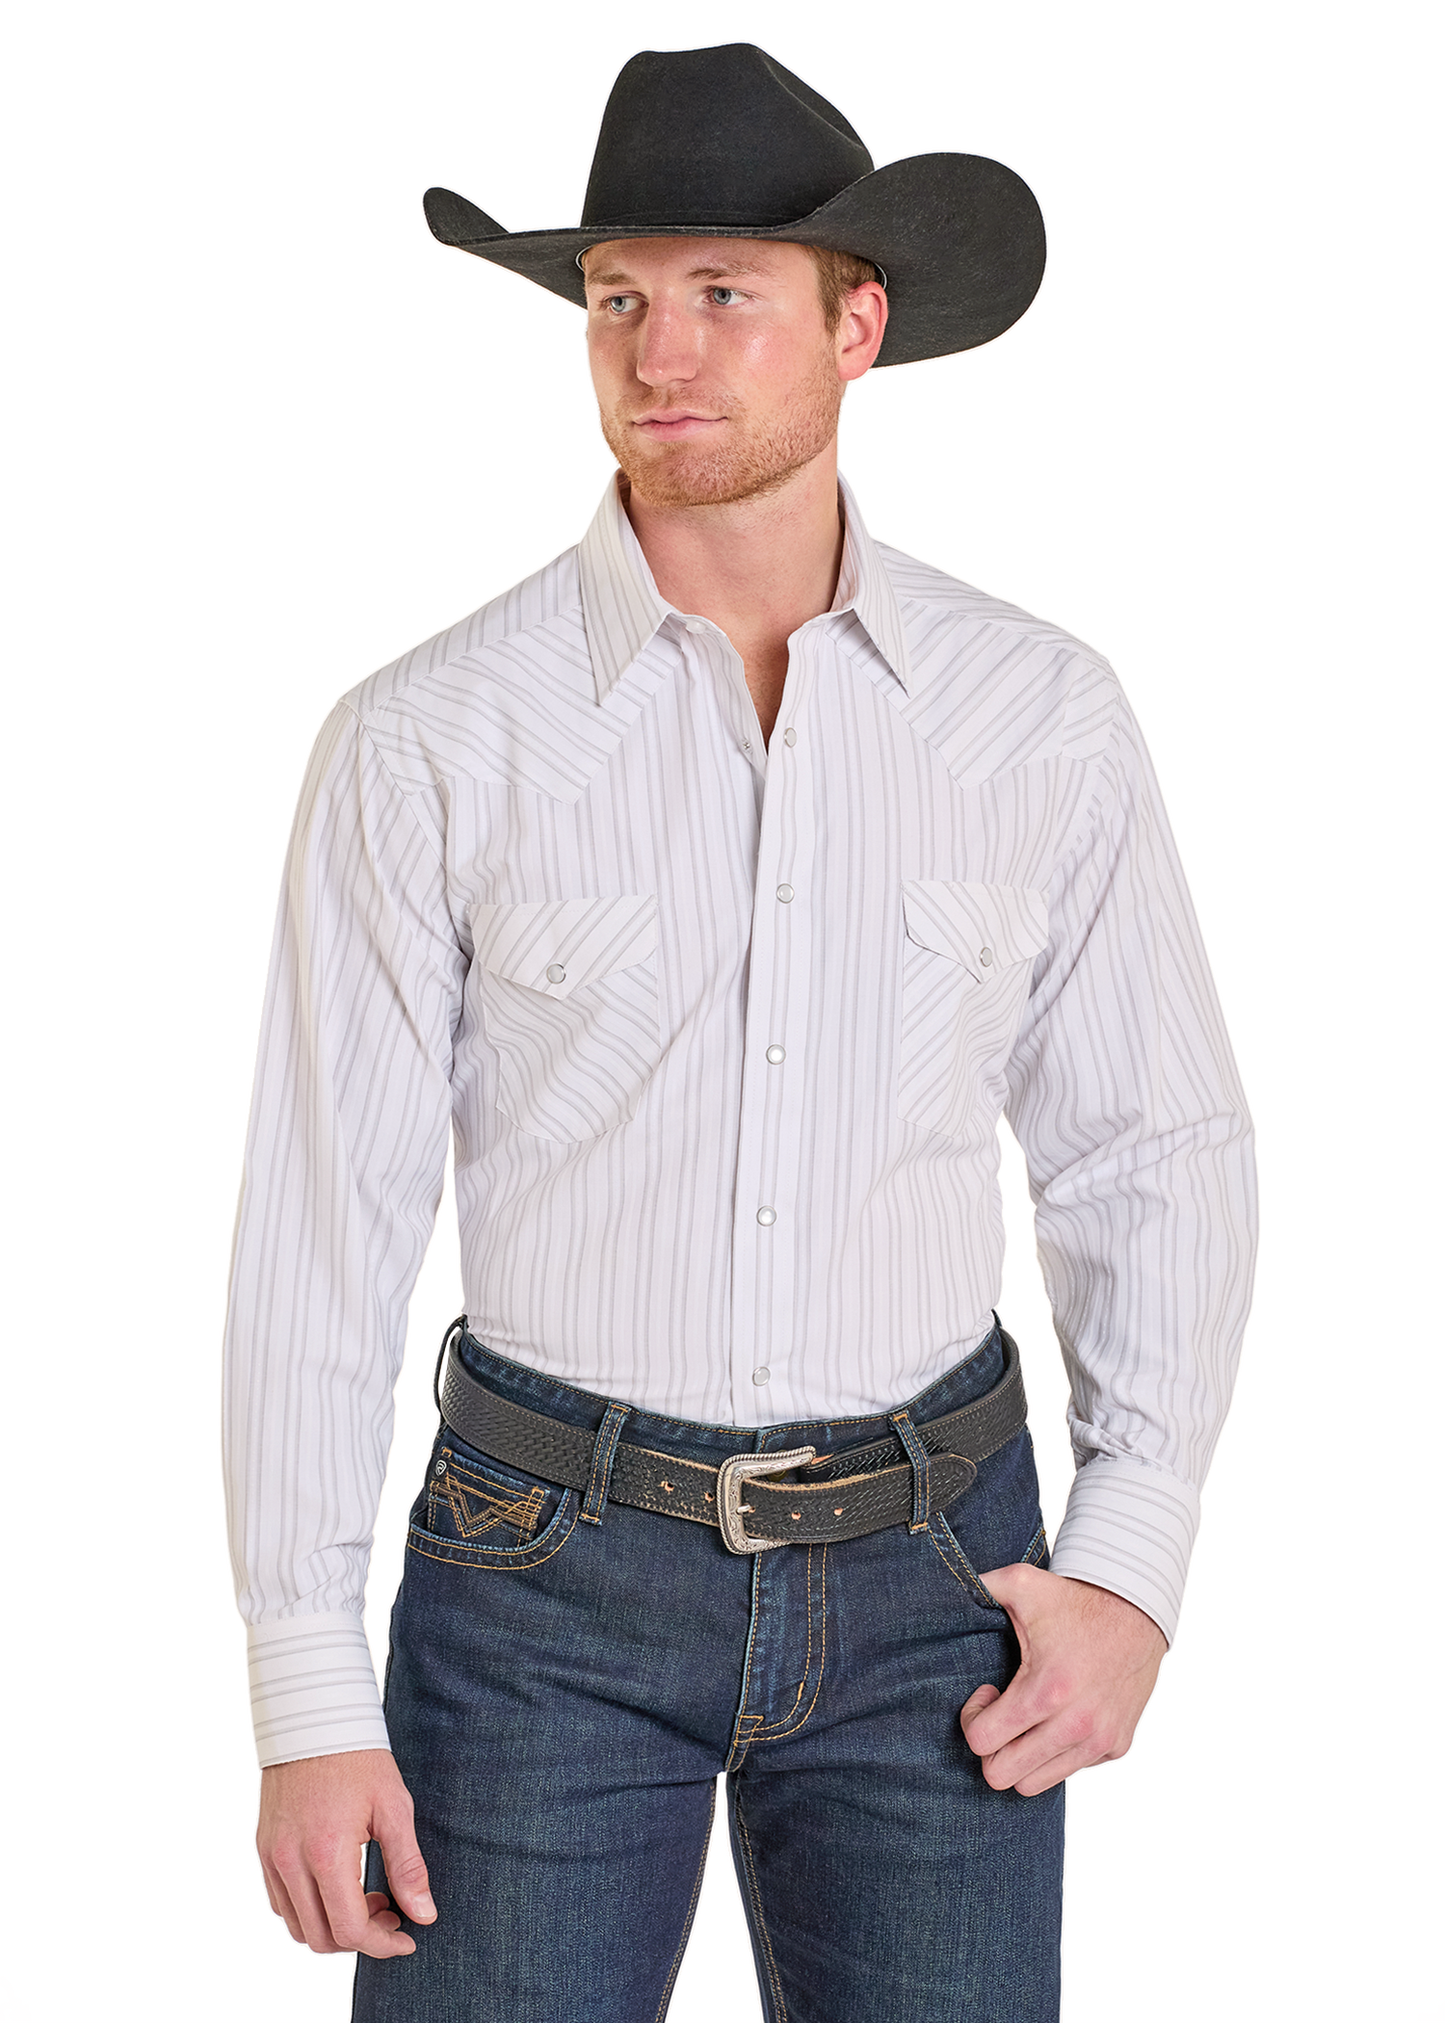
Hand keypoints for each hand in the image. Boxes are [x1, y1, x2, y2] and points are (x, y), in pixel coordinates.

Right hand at [256, 1748, 436, 1958]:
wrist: (314, 1717)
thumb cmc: (360, 1758)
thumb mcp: (394, 1807)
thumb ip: (408, 1866)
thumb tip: (424, 1915)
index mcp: (327, 1852)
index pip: (350, 1928)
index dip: (382, 1944)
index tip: (407, 1938)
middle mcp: (291, 1861)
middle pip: (321, 1936)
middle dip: (361, 1940)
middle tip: (391, 1914)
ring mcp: (272, 1856)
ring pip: (296, 1926)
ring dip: (333, 1929)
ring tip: (368, 1901)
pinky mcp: (263, 1848)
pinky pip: (280, 1902)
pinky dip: (308, 1912)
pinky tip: (337, 1889)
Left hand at [959, 1565, 1167, 1794]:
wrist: (1138, 1610)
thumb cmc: (1074, 1599)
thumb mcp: (1022, 1583)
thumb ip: (979, 1584)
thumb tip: (944, 1581)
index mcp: (1045, 1690)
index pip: (982, 1742)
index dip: (972, 1719)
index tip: (987, 1694)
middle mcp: (1074, 1725)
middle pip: (1002, 1776)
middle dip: (991, 1748)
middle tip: (1000, 1714)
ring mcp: (1098, 1741)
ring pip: (1034, 1784)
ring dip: (1021, 1756)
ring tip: (1026, 1719)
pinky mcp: (1116, 1746)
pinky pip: (1069, 1770)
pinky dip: (1055, 1753)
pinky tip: (1056, 1718)